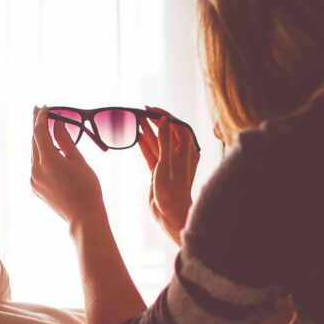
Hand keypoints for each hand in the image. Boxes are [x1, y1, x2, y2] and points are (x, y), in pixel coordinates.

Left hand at [30, 106, 104, 225]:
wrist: (83, 216)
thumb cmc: (87, 187)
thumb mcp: (78, 160)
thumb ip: (65, 140)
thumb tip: (57, 123)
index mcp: (48, 160)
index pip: (40, 131)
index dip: (41, 117)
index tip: (45, 106)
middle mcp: (36, 169)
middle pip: (34, 141)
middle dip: (37, 125)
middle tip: (39, 110)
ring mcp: (34, 179)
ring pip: (34, 153)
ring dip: (38, 140)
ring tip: (43, 127)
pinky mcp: (35, 187)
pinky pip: (35, 166)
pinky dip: (40, 155)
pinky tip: (47, 150)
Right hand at [137, 107, 199, 245]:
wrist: (171, 214)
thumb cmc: (173, 190)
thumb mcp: (167, 163)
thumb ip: (165, 140)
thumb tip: (164, 120)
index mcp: (187, 151)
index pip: (177, 126)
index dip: (164, 116)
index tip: (151, 109)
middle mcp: (179, 155)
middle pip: (166, 133)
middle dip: (155, 122)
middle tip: (141, 112)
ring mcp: (168, 163)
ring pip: (157, 143)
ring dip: (147, 132)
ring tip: (136, 120)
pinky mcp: (159, 171)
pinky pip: (151, 154)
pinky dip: (144, 145)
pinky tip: (136, 136)